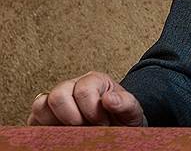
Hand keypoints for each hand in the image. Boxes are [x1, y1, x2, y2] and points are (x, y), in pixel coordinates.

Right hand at [27, 71, 144, 126]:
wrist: (117, 130)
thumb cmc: (123, 120)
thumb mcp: (131, 112)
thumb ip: (125, 103)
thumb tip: (108, 99)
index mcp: (94, 80)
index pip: (84, 90)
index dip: (92, 111)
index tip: (103, 123)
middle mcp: (72, 86)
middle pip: (58, 95)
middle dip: (73, 117)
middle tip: (86, 128)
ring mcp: (56, 101)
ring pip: (40, 105)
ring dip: (56, 122)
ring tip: (74, 131)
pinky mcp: (44, 117)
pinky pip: (33, 120)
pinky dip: (44, 129)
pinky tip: (62, 134)